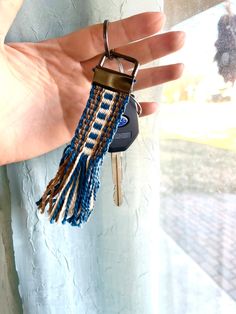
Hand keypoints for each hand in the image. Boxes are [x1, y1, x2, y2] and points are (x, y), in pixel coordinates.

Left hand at [0, 0, 184, 164]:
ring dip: (151, 80)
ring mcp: (80, 102)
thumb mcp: (2, 46)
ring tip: (177, 70)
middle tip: (178, 41)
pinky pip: (113, 118)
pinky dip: (134, 114)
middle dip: (151, 50)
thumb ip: (13, 13)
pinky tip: (152, 107)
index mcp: (59, 54)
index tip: (156, 19)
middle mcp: (75, 77)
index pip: (103, 36)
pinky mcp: (81, 127)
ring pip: (123, 89)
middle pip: (121, 60)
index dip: (130, 28)